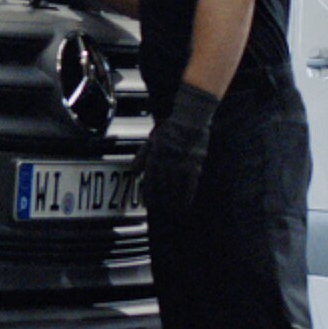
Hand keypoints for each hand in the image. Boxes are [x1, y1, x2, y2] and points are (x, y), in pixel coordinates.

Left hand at [141, 83, 219, 218]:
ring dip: (173, 201)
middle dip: (162, 200)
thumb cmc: (171, 128)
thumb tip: (133, 171)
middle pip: (162, 186)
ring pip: (175, 188)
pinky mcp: (194, 164)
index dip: (148, 194)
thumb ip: (142, 155)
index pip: (149, 180)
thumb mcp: (152, 139)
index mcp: (154, 155)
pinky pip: (190, 184)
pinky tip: (186, 204)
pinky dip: (187, 196)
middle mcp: (166, 161)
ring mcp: (180, 163)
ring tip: (173, 210)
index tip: (148, 204)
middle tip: (163, 209)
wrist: (191, 118)